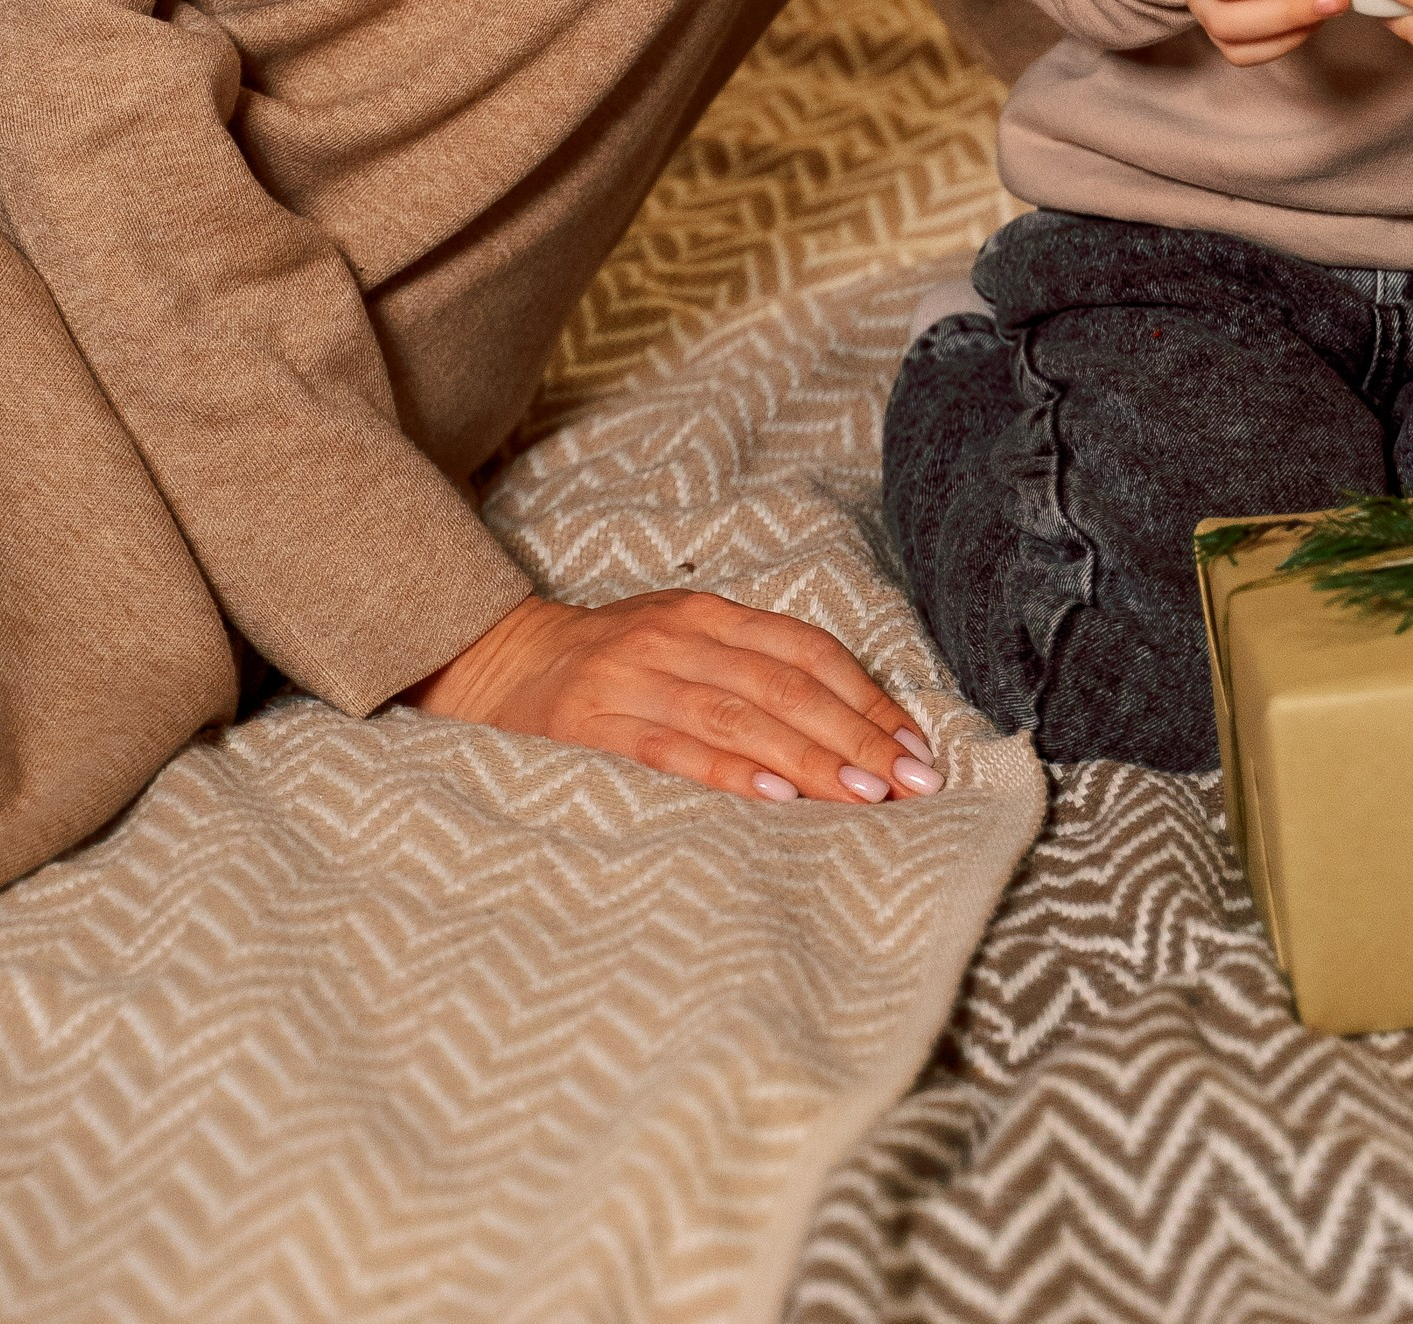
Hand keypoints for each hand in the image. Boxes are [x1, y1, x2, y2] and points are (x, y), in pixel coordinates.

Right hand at [406, 588, 941, 806]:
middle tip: (913, 783)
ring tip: (866, 796)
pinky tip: (776, 797)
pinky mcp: (592, 728)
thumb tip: (852, 730)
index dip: (867, 698)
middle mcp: (675, 639)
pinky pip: (672, 750)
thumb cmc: (608, 668)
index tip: (916, 746)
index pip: (805, 651)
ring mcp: (632, 681)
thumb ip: (750, 671)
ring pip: (740, 717)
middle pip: (785, 686)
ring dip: (811, 759)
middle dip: (857, 737)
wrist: (496, 665)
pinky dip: (729, 772)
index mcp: (704, 615)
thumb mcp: (679, 646)